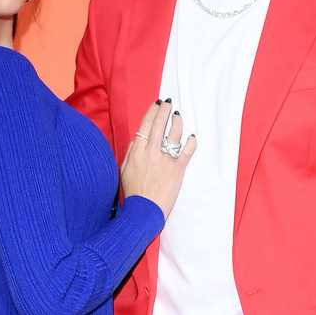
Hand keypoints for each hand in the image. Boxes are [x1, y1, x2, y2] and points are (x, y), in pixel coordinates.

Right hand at [120, 100, 195, 217]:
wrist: (144, 211)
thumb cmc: (132, 194)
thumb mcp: (123, 171)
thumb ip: (130, 154)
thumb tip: (136, 140)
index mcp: (137, 152)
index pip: (145, 125)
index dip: (151, 113)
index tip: (156, 105)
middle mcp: (151, 152)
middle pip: (159, 125)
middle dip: (164, 110)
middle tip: (168, 102)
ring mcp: (165, 160)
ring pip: (173, 134)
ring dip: (177, 122)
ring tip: (178, 116)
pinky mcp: (177, 169)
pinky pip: (187, 151)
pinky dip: (191, 142)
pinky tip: (192, 136)